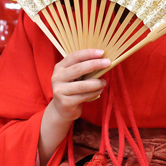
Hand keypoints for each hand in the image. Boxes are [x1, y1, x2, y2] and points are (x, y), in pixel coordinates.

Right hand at [39, 49, 109, 165]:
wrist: (59, 114)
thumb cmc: (72, 92)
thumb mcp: (76, 78)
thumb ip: (85, 69)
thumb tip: (106, 60)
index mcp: (59, 67)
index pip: (73, 55)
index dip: (88, 52)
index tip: (103, 51)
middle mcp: (56, 77)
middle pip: (77, 68)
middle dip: (94, 64)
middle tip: (109, 61)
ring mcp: (59, 90)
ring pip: (82, 84)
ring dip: (96, 82)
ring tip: (104, 82)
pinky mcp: (64, 103)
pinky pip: (83, 97)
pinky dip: (93, 94)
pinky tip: (98, 92)